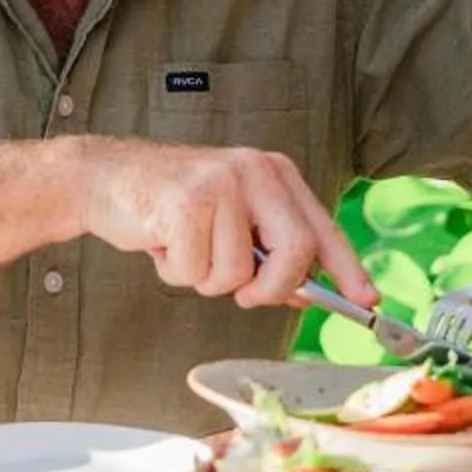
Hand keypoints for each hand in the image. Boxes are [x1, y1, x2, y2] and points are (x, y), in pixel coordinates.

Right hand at [81, 140, 373, 309]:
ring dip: (204, 278)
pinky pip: (196, 271)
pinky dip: (175, 272)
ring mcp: (221, 184)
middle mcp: (255, 171)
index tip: (366, 299)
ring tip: (183, 248)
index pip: (323, 228)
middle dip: (270, 288)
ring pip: (237, 274)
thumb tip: (307, 293)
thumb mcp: (231, 221)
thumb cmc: (171, 206)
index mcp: (274, 173)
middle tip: (245, 293)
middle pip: (295, 252)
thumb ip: (270, 252)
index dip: (347, 269)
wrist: (106, 178)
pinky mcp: (186, 202)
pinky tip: (162, 243)